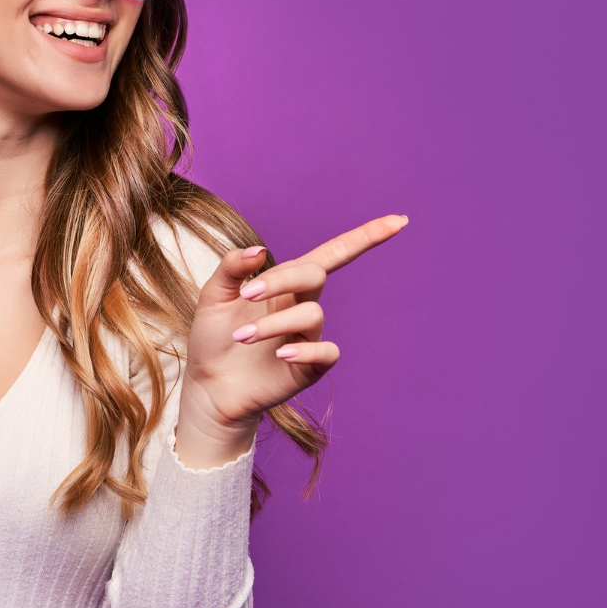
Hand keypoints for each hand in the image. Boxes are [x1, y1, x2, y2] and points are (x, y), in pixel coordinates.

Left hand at [173, 214, 408, 466]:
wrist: (207, 386)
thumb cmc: (213, 339)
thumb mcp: (214, 297)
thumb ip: (232, 268)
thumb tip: (260, 251)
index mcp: (286, 284)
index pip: (333, 254)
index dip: (366, 237)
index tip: (399, 221)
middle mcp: (302, 306)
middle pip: (315, 274)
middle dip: (283, 278)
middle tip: (246, 295)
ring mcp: (308, 337)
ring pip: (312, 314)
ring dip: (273, 322)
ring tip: (240, 338)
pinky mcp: (309, 367)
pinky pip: (327, 352)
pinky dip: (306, 349)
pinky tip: (281, 354)